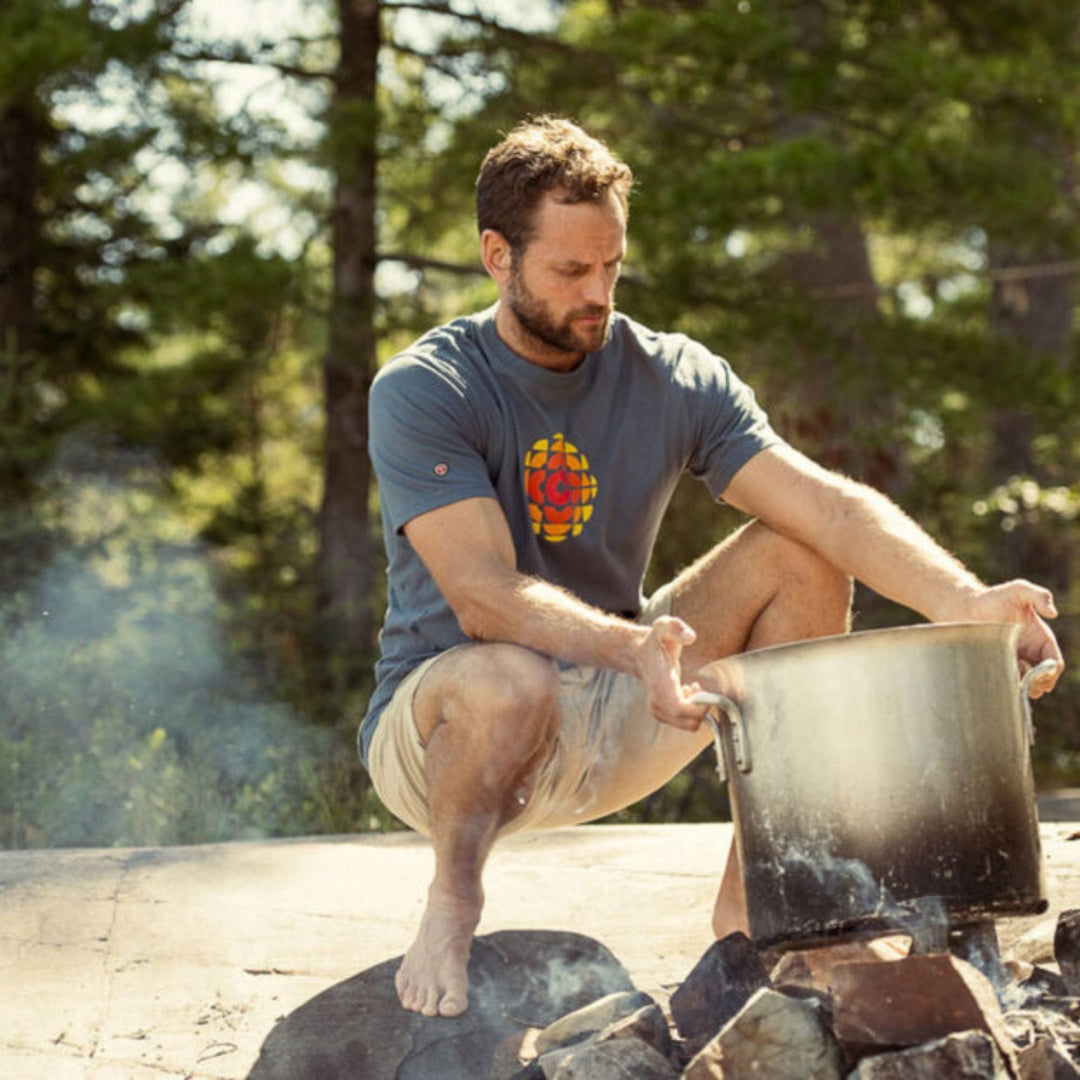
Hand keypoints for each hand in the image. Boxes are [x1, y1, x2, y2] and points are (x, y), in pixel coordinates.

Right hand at [637, 615, 709, 728]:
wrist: (638, 653)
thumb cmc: (656, 640)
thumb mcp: (664, 626)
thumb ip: (677, 628)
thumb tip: (690, 637)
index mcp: (660, 685)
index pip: (681, 710)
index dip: (699, 706)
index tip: (703, 688)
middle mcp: (657, 703)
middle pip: (689, 723)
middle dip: (702, 708)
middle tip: (699, 686)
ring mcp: (658, 711)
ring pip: (688, 725)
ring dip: (697, 709)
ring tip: (692, 687)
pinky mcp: (662, 714)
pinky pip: (685, 722)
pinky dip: (692, 711)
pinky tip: (688, 691)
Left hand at [958, 580, 1063, 697]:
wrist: (965, 606)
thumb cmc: (993, 597)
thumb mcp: (1019, 589)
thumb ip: (1039, 595)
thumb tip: (1053, 614)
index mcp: (1040, 639)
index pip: (1055, 663)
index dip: (1052, 671)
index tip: (1039, 672)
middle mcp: (1030, 653)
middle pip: (1045, 679)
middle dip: (1040, 684)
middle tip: (1026, 681)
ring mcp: (1013, 660)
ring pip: (1027, 684)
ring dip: (1023, 687)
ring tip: (1011, 678)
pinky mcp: (996, 665)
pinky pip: (1007, 682)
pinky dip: (1008, 686)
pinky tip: (999, 679)